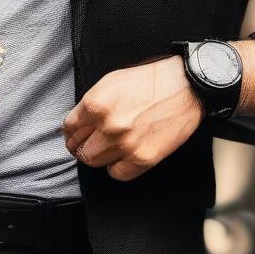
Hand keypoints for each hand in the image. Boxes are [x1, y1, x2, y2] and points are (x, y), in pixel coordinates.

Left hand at [61, 55, 204, 181]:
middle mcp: (108, 126)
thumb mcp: (112, 81)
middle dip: (81, 146)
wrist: (185, 87)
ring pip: (96, 162)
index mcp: (97, 103)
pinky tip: (122, 155)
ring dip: (98, 156)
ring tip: (106, 148)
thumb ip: (92, 103)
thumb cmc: (150, 80)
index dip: (70, 132)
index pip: (69, 127)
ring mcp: (126, 144)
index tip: (74, 135)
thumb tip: (79, 122)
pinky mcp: (143, 159)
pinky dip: (117, 167)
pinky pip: (117, 173)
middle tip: (87, 144)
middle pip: (80, 149)